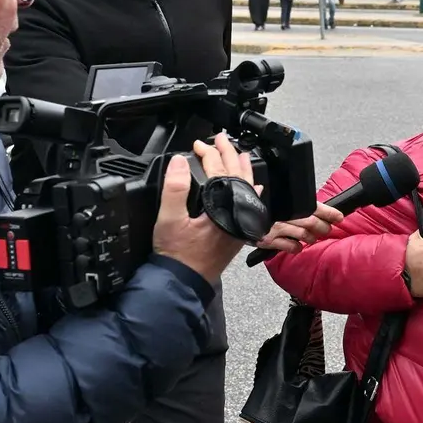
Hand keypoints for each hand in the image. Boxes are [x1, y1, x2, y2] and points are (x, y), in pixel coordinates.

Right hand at [151, 133, 250, 283]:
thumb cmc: (177, 255)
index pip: (219, 172)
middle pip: (238, 177)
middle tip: (221, 139)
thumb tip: (179, 161)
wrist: (183, 282)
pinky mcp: (238, 233)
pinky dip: (249, 191)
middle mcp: (237, 216)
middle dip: (229, 155)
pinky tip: (253, 188)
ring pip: (248, 189)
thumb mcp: (169, 219)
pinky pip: (250, 205)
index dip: (208, 154)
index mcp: (223, 209)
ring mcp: (240, 225)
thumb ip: (175, 188)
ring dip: (242, 169)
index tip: (197, 145)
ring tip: (240, 155)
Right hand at [256, 203, 343, 252]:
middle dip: (323, 228)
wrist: (237, 216)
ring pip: (303, 235)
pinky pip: (289, 247)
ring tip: (313, 238)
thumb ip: (293, 203)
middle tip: (327, 230)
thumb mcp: (276, 200)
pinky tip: (298, 247)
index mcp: (289, 202)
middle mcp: (284, 214)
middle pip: (312, 222)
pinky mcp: (269, 240)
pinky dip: (296, 248)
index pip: (314, 206)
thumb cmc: (261, 207)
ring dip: (311, 238)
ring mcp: (277, 228)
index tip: (339, 217)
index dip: (329, 212)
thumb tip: (314, 206)